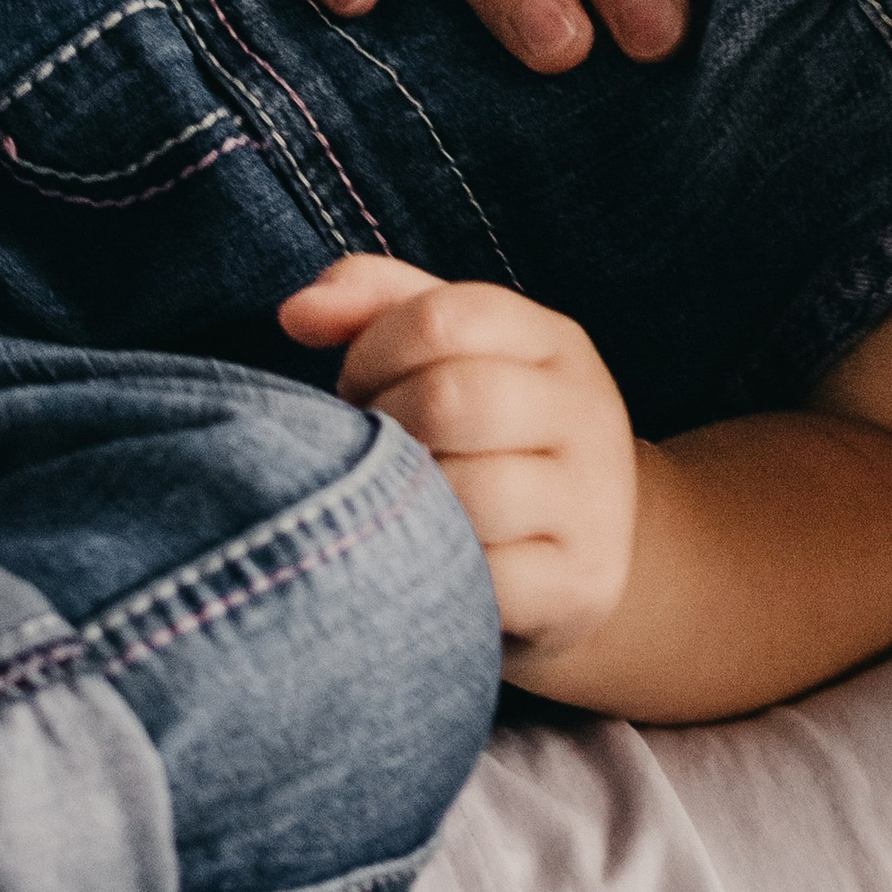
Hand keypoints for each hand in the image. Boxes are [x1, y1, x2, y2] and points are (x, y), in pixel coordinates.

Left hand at [283, 255, 640, 669]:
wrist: (575, 559)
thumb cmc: (484, 444)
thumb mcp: (451, 358)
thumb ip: (376, 306)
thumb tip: (298, 313)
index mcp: (555, 345)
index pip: (445, 316)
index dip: (372, 351)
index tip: (357, 388)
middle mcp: (588, 413)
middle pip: (452, 398)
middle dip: (384, 428)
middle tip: (372, 456)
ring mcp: (593, 502)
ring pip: (466, 492)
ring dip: (404, 507)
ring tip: (397, 508)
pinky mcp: (583, 584)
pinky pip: (483, 576)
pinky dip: (437, 574)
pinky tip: (430, 565)